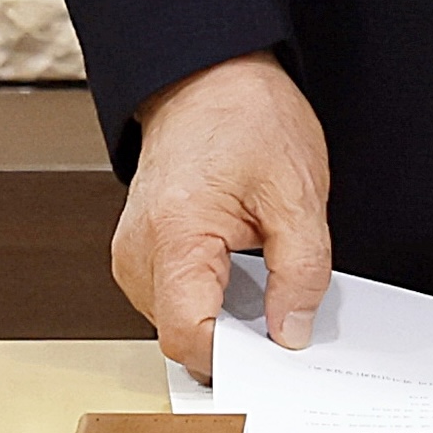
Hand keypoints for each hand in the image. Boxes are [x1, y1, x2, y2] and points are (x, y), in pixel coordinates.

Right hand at [114, 51, 332, 381]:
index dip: (236, 358)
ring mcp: (131, 252)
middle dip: (236, 334)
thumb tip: (292, 332)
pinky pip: (172, 296)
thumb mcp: (297, 190)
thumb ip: (301, 270)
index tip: (276, 353)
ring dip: (221, 312)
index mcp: (175, 235)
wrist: (208, 74)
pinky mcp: (136, 250)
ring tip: (258, 267)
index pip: (189, 337)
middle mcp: (138, 251)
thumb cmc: (248, 116)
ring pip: (177, 320)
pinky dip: (207, 293)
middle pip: (183, 334)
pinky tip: (236, 264)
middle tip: (282, 304)